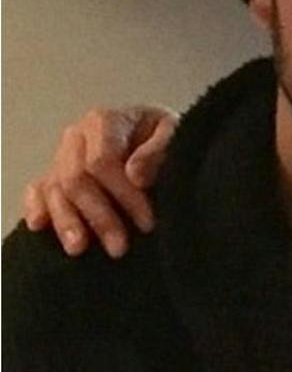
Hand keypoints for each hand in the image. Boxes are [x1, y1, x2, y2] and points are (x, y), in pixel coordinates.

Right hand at [21, 106, 177, 257]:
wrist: (159, 139)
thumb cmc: (167, 137)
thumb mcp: (175, 135)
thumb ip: (159, 151)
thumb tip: (135, 175)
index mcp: (104, 121)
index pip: (102, 161)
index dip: (124, 195)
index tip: (147, 222)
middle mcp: (77, 137)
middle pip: (75, 179)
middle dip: (98, 216)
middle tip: (120, 247)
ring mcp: (62, 157)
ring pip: (54, 190)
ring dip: (67, 222)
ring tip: (79, 250)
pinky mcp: (55, 176)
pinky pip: (37, 191)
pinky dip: (37, 207)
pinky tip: (39, 226)